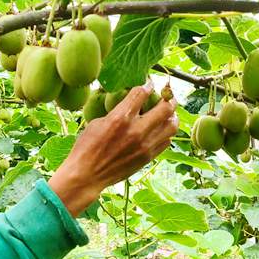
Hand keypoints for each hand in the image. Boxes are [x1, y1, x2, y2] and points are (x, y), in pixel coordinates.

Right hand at [48, 82, 178, 216]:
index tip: (149, 83)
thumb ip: (115, 112)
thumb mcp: (96, 123)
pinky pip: (166, 141)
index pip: (141, 93)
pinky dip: (166, 132)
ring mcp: (144, 145)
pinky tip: (160, 129)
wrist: (87, 176)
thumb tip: (127, 104)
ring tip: (168, 111)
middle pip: (165, 107)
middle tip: (167, 94)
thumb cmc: (86, 147)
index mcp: (120, 118)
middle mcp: (136, 131)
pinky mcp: (148, 157)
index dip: (148, 84)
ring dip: (172, 115)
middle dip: (168, 97)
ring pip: (172, 125)